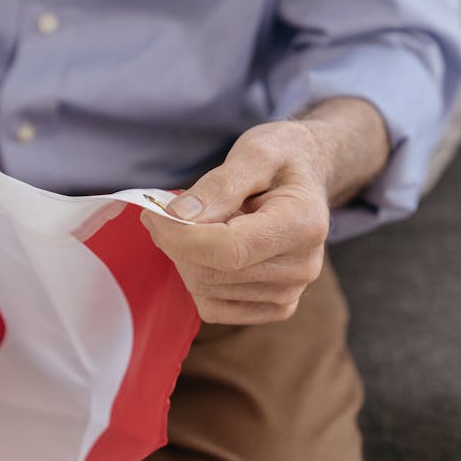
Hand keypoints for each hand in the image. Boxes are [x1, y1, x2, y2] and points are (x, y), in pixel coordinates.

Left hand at [141, 97, 388, 324]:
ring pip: (207, 292)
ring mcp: (291, 292)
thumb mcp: (255, 152)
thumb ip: (219, 185)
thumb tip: (181, 216)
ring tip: (194, 223)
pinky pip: (215, 308)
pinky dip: (197, 279)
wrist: (307, 177)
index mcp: (304, 224)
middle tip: (163, 213)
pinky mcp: (276, 306)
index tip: (154, 212)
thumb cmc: (282, 158)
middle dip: (175, 243)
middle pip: (213, 273)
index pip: (230, 249)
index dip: (181, 236)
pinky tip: (206, 250)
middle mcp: (303, 266)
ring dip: (184, 258)